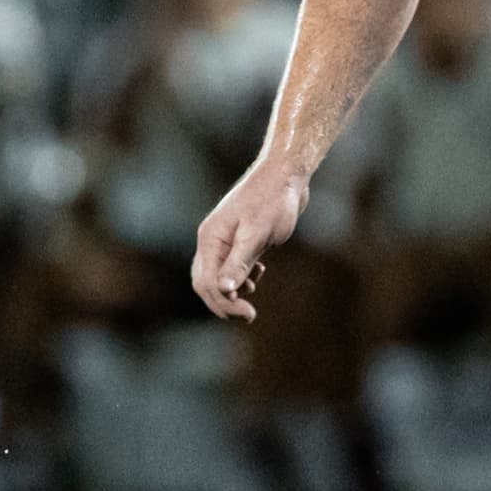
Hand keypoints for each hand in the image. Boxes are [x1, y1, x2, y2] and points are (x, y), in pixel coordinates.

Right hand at [191, 160, 309, 320]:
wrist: (285, 174)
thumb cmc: (273, 200)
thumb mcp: (257, 234)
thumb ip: (239, 262)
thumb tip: (224, 290)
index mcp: (210, 239)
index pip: (205, 282)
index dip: (223, 304)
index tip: (248, 314)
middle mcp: (212, 240)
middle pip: (206, 283)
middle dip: (225, 303)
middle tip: (249, 316)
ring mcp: (224, 238)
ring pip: (218, 276)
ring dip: (233, 291)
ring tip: (253, 292)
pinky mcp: (238, 237)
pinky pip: (230, 265)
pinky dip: (241, 276)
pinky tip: (258, 272)